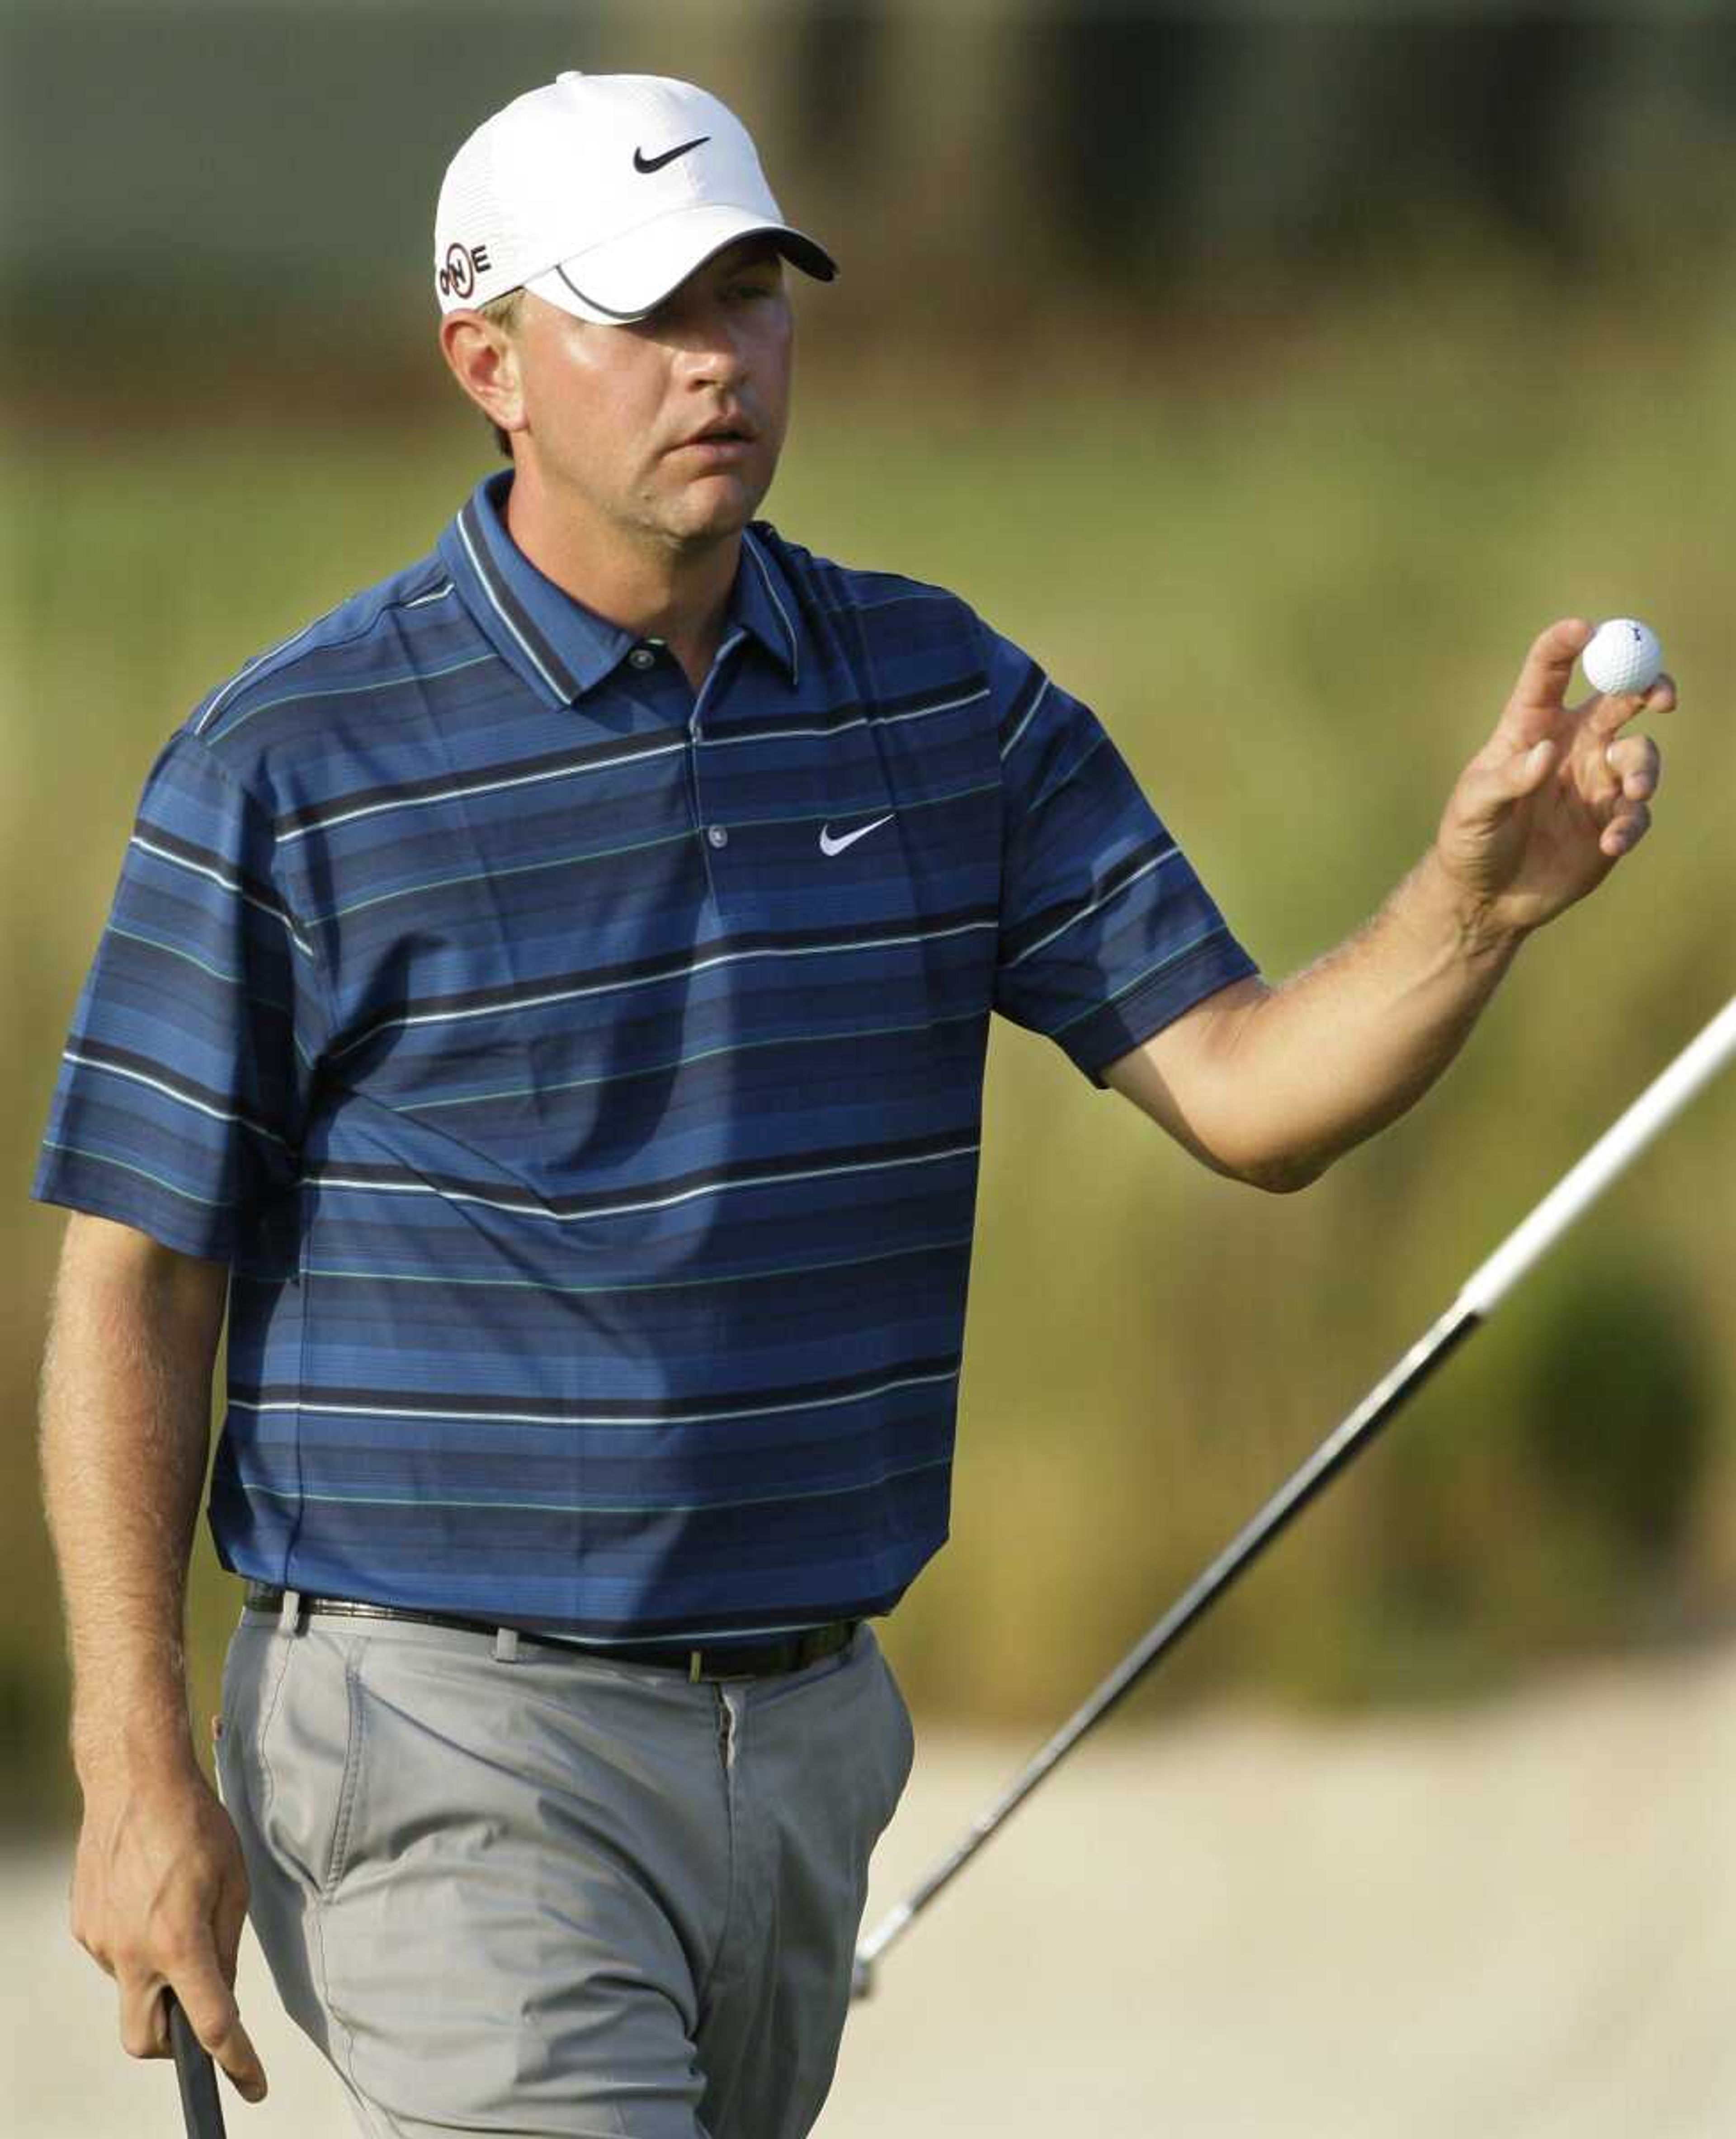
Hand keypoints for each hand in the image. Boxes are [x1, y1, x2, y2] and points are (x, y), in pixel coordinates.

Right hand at [70, 1757, 267, 2103]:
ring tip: (176, 1914)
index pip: (212, 2025)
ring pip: (132, 1991)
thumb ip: (227, 1947)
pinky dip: (137, 1944)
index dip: (237, 2063)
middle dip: (175, 2045)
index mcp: (180, 1942)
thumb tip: (223, 1993)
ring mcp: (101, 1942)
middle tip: (202, 2010)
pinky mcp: (83, 1926)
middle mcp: (133, 1952)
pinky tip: (151, 1898)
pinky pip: (115, 1956)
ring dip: (157, 1976)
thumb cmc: (196, 1824)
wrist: (135, 1781)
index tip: (252, 2086)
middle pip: (147, 2040)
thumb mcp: (233, 1883)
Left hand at [1433, 618, 1672, 940]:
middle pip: (1620, 697)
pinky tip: (1611, 843)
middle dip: (1647, 684)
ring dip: (1645, 769)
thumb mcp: (1474, 809)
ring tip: (1634, 793)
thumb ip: (1508, 779)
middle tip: (1663, 696)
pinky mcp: (1612, 819)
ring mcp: (1597, 780)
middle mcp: (1572, 743)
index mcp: (1531, 725)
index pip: (1550, 671)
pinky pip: (1637, 813)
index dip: (1567, 643)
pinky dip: (1631, 824)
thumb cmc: (1470, 841)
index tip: (1586, 628)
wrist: (1485, 896)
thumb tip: (1545, 753)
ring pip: (1640, 754)